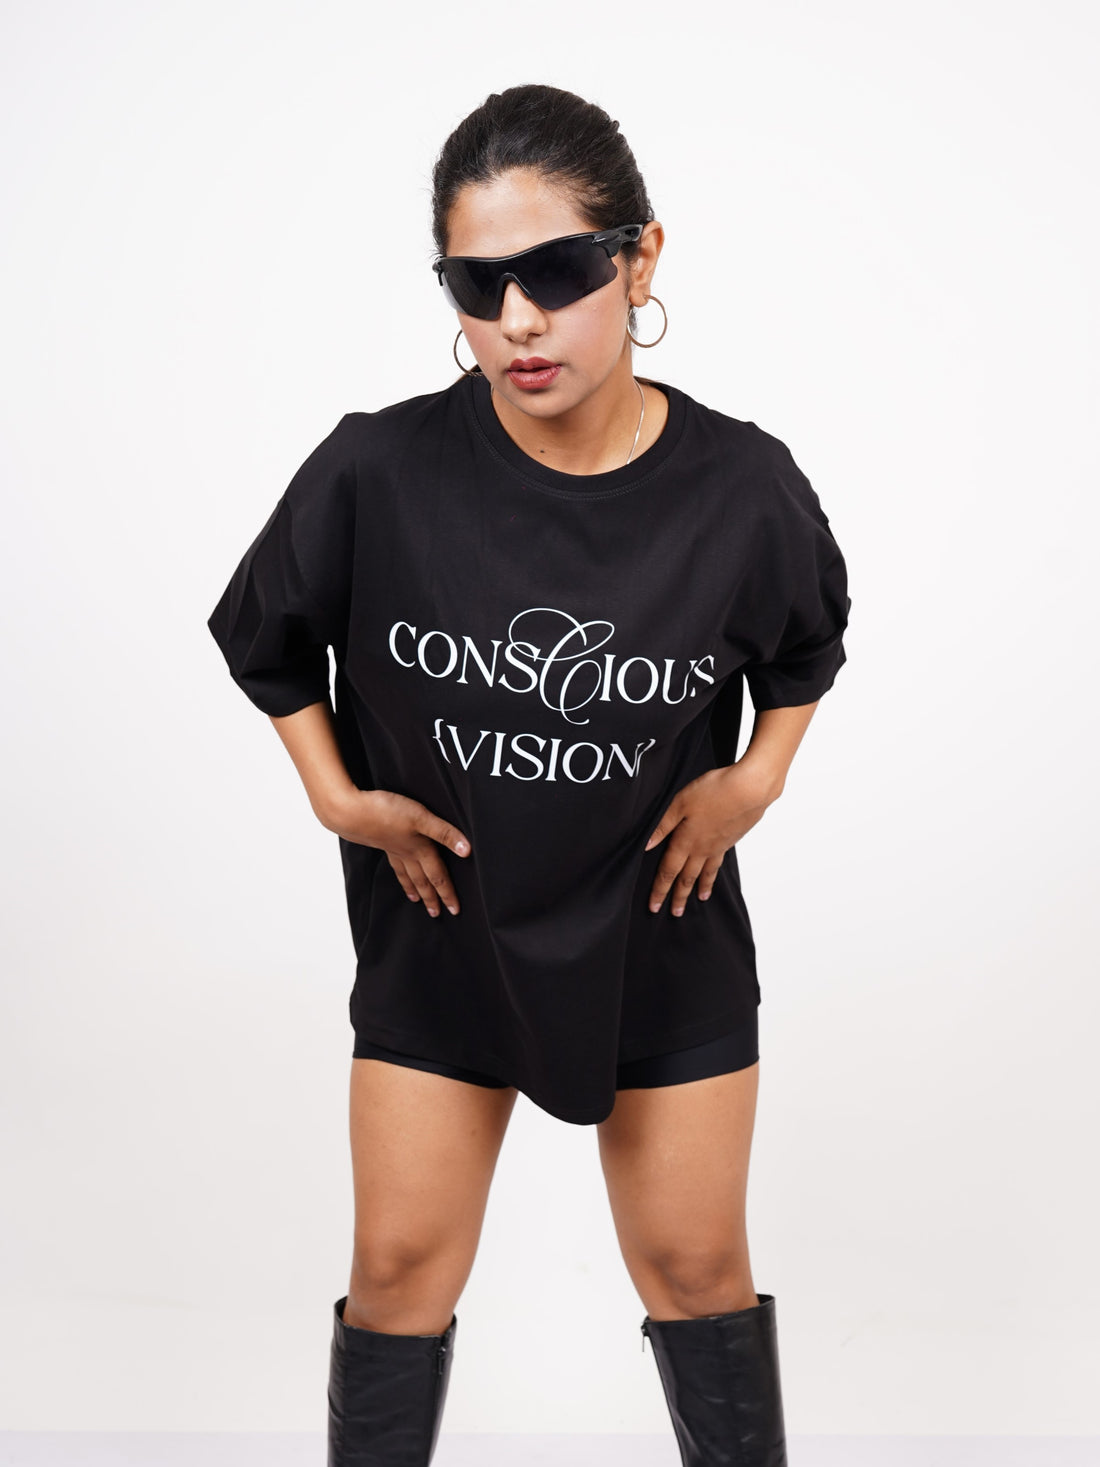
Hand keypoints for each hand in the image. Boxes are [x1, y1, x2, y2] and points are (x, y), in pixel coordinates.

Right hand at [322, 788, 470, 917]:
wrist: (350, 812)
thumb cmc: (386, 812)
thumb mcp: (421, 818)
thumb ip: (444, 833)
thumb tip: (467, 851)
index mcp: (420, 849)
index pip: (438, 876)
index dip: (447, 893)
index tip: (454, 910)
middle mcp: (407, 853)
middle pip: (423, 880)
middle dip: (431, 897)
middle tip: (437, 914)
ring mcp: (392, 849)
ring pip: (407, 874)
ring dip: (414, 888)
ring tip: (416, 900)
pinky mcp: (380, 841)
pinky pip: (394, 864)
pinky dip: (399, 873)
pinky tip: (398, 869)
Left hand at [644, 764, 781, 915]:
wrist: (750, 790)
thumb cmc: (714, 791)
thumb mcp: (680, 803)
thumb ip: (663, 825)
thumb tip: (646, 845)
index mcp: (686, 841)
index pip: (668, 871)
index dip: (659, 889)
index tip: (654, 906)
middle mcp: (702, 848)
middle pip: (686, 878)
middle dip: (678, 897)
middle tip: (674, 914)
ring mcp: (718, 846)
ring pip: (705, 873)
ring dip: (699, 888)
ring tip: (698, 900)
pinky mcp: (731, 839)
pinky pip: (718, 863)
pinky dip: (714, 874)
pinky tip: (713, 874)